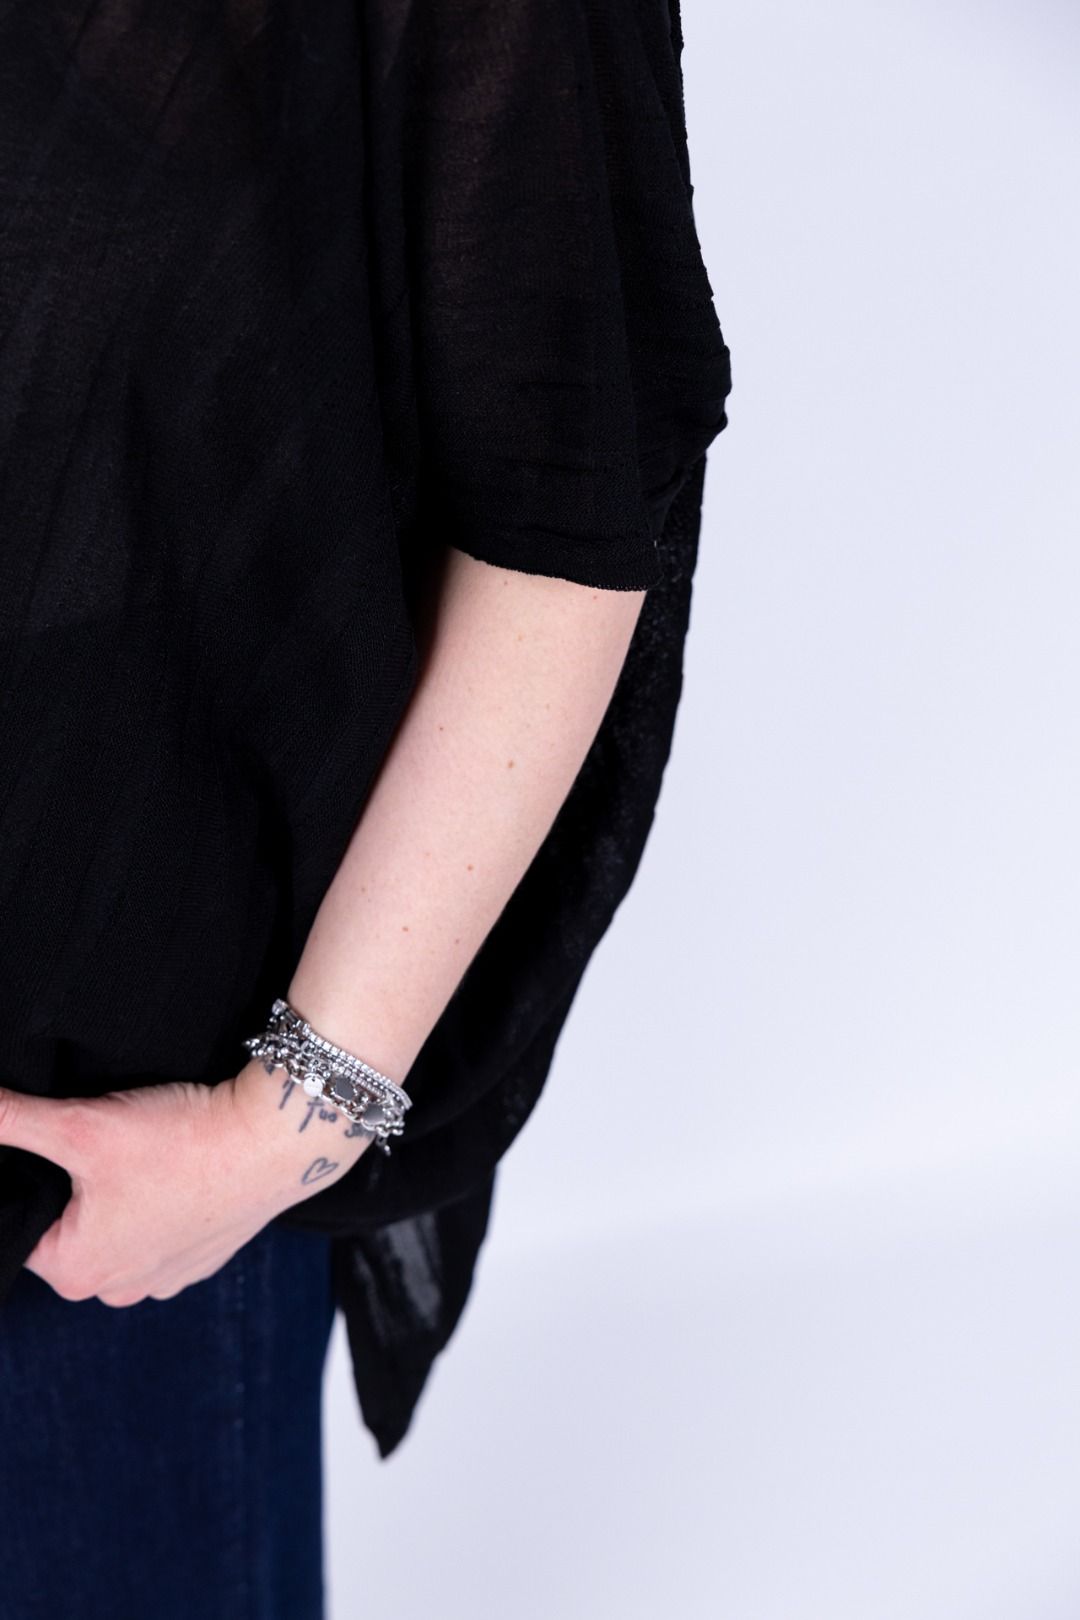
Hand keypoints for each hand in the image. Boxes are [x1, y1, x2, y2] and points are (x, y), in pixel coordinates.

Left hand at [0, 1061, 373, 1307]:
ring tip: (147, 1150)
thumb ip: (14, 1121)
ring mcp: (166, 1279)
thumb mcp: (83, 1125)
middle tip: (106, 1142)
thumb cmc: (183, 1141)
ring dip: (120, 1195)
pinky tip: (177, 1166)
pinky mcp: (204, 1258)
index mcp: (77, 1273)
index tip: (65, 1143)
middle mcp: (119, 1290)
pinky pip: (161, 1230)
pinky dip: (161, 1200)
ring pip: (117, 1228)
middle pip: (68, 1228)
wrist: (275, 1140)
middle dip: (76, 1187)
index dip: (36, 1176)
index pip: (22, 1223)